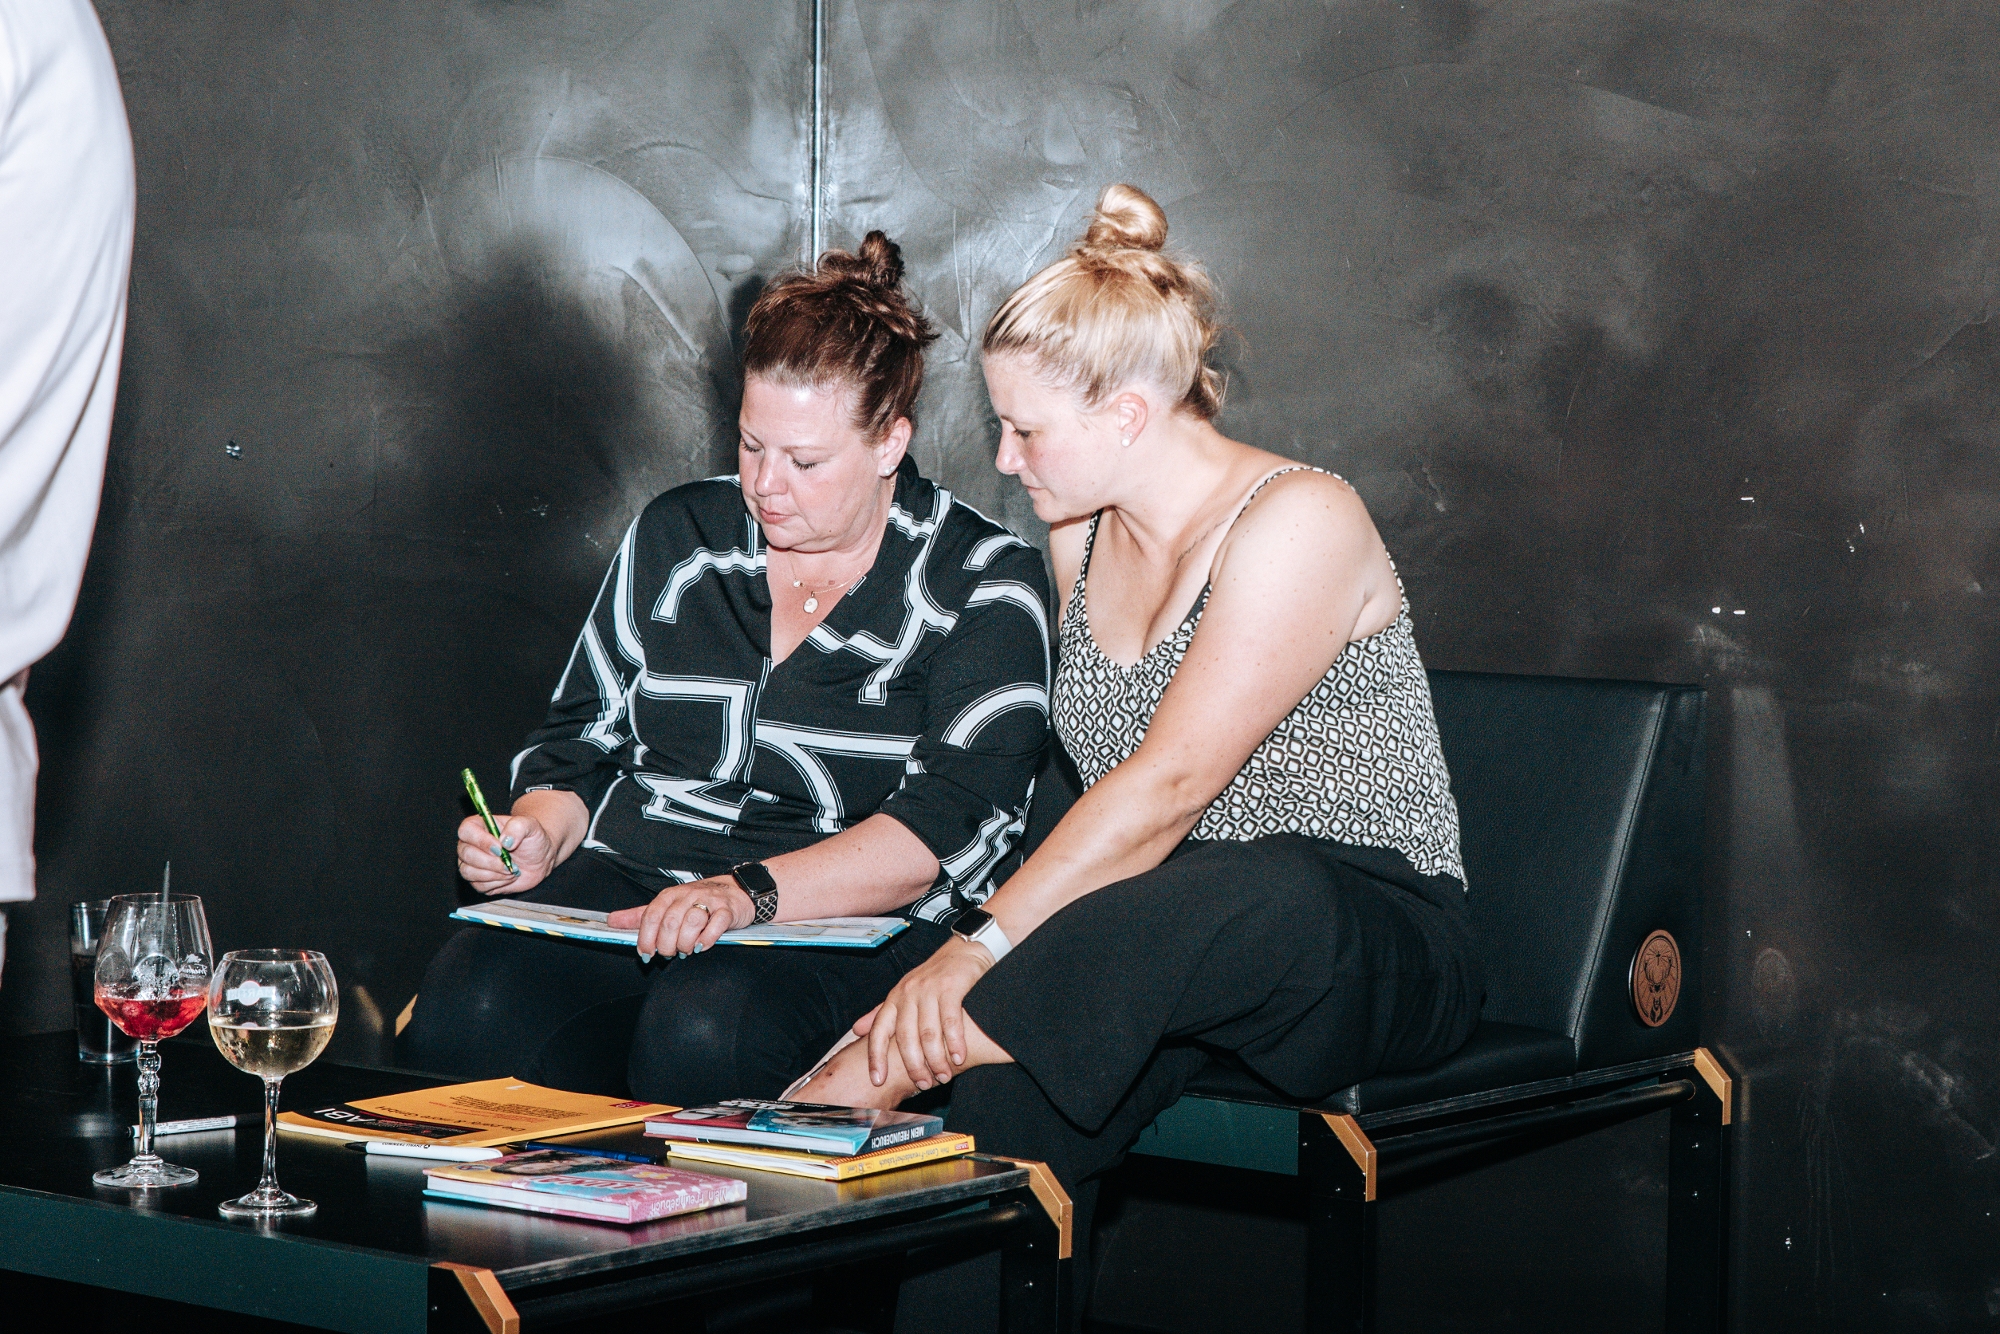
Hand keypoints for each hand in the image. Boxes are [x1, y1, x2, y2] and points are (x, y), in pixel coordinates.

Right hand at [457, 814, 557, 894]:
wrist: (539, 859)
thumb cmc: (531, 839)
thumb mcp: (531, 826)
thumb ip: (518, 827)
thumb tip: (505, 840)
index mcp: (480, 826)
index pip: (466, 830)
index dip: (480, 840)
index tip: (499, 848)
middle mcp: (471, 844)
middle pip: (465, 853)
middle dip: (489, 861)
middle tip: (508, 862)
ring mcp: (472, 863)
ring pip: (468, 872)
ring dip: (493, 873)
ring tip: (511, 869)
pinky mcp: (478, 880)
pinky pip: (478, 885)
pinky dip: (497, 883)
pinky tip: (508, 877)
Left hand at [607, 876, 754, 960]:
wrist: (735, 891)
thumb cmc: (697, 902)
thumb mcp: (667, 906)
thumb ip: (640, 916)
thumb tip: (612, 921)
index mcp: (670, 895)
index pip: (651, 916)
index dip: (646, 938)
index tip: (646, 954)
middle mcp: (688, 895)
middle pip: (670, 922)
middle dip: (666, 944)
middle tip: (669, 953)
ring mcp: (709, 901)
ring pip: (692, 922)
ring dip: (685, 942)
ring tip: (686, 950)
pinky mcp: (727, 910)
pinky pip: (716, 924)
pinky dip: (706, 938)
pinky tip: (701, 946)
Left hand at [866, 936, 994, 1091]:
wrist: (965, 950)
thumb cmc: (935, 976)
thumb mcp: (905, 992)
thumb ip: (882, 1013)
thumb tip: (857, 1030)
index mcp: (895, 998)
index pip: (879, 1031)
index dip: (876, 1057)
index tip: (878, 1080)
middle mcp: (909, 993)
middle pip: (905, 1038)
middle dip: (914, 1066)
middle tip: (924, 1084)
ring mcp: (930, 990)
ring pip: (928, 1034)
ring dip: (936, 1059)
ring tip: (943, 1076)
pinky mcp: (951, 987)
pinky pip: (951, 1022)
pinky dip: (954, 1043)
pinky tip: (958, 1057)